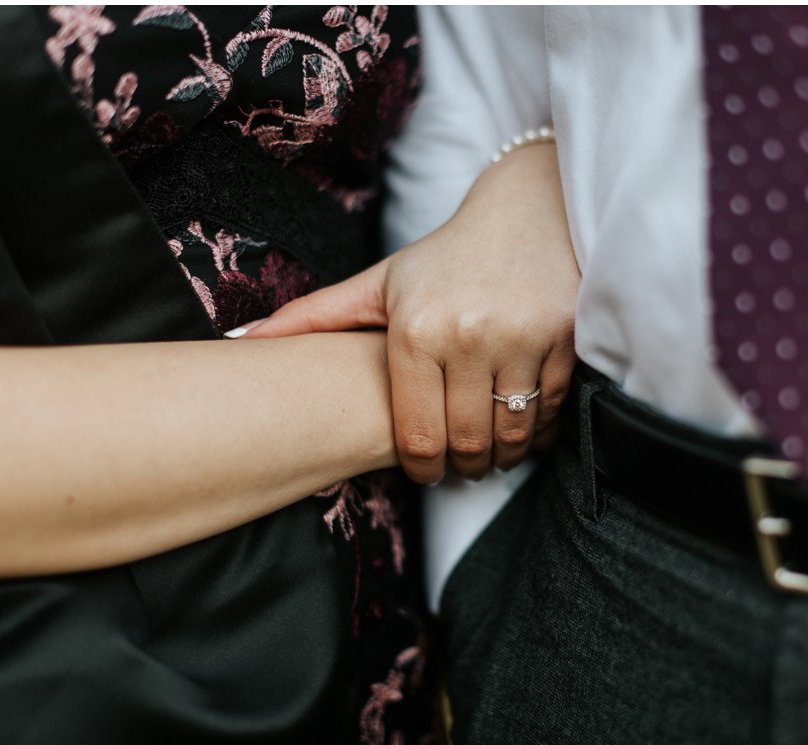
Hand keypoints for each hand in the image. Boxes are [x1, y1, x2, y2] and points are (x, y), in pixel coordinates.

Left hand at [244, 143, 579, 482]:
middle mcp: (467, 336)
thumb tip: (240, 343)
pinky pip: (553, 410)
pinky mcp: (567, 339)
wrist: (530, 210)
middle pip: (467, 443)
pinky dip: (540, 430)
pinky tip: (526, 427)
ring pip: (514, 434)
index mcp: (415, 330)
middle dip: (464, 467)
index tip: (426, 472)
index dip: (422, 469)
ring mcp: (522, 338)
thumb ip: (313, 318)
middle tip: (461, 467)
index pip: (418, 435)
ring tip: (493, 454)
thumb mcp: (380, 283)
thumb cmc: (447, 256)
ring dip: (504, 457)